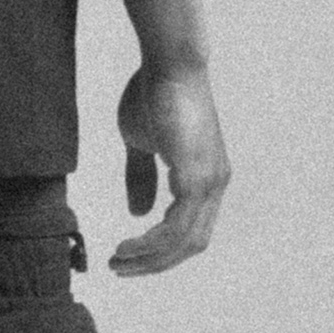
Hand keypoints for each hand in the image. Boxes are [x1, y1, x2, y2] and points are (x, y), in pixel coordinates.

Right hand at [111, 62, 229, 273]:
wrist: (168, 64)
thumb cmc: (153, 93)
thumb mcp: (142, 141)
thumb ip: (142, 177)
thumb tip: (138, 213)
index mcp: (206, 177)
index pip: (190, 229)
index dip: (162, 250)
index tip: (129, 256)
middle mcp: (215, 185)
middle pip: (191, 244)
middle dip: (155, 263)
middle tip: (121, 268)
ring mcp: (210, 182)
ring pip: (184, 242)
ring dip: (149, 258)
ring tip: (117, 261)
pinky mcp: (196, 177)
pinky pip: (176, 226)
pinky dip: (152, 243)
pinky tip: (129, 245)